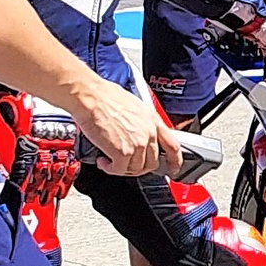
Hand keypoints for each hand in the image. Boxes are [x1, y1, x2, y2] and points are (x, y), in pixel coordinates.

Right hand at [67, 78, 182, 177]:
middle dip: (139, 167)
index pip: (173, 146)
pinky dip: (110, 168)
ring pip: (136, 169)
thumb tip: (137, 133)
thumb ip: (141, 123)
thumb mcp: (134, 107)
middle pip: (152, 163)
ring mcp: (137, 144)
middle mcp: (149, 133)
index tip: (173, 168)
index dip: (175, 161)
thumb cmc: (105, 96)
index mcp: (154, 121)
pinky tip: (103, 161)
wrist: (91, 96)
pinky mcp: (122, 152)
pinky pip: (119, 170)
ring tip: (110, 161)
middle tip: (125, 164)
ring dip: (122, 168)